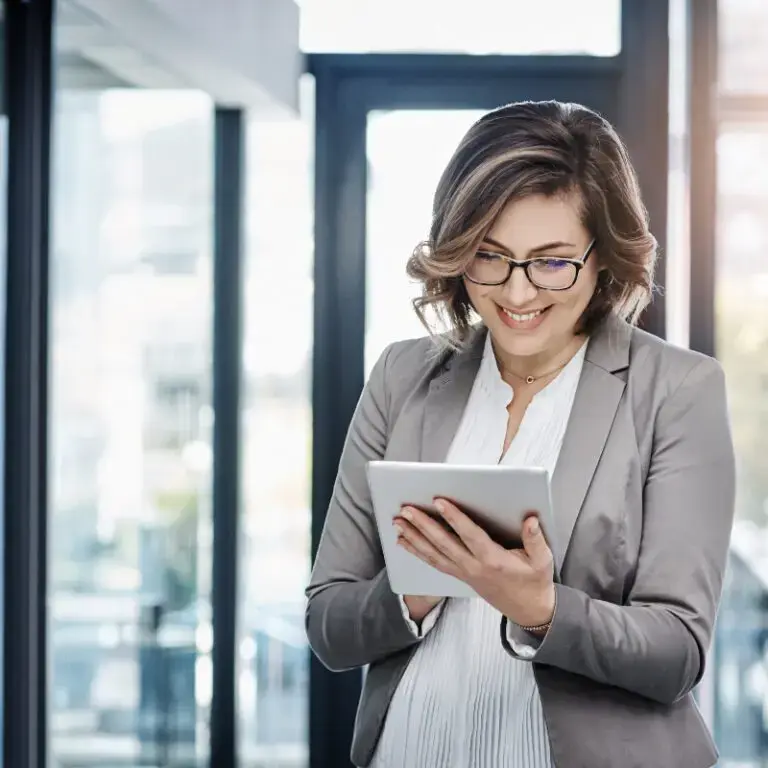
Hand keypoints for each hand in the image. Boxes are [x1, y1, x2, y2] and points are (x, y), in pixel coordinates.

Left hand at [393, 500, 554, 628]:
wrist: (529, 611)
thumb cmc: (535, 581)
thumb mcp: (543, 561)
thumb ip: (536, 539)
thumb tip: (530, 519)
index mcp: (493, 560)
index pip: (469, 535)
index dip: (454, 518)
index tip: (439, 501)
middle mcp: (474, 568)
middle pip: (443, 544)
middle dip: (423, 525)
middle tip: (406, 509)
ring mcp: (464, 574)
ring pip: (434, 554)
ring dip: (413, 537)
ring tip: (397, 522)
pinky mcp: (460, 577)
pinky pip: (434, 563)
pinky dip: (417, 551)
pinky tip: (403, 541)